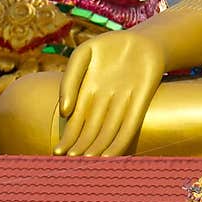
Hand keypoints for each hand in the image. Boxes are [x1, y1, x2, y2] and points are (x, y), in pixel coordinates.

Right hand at [56, 30, 165, 155]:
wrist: (143, 38)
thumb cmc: (109, 46)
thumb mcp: (83, 54)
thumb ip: (70, 79)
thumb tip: (64, 111)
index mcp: (89, 92)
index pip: (77, 120)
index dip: (68, 137)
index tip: (58, 152)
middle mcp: (106, 101)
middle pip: (92, 129)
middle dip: (81, 146)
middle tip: (70, 162)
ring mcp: (123, 102)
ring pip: (108, 131)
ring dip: (98, 148)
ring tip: (86, 163)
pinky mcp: (142, 101)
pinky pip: (130, 125)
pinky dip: (121, 142)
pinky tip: (110, 156)